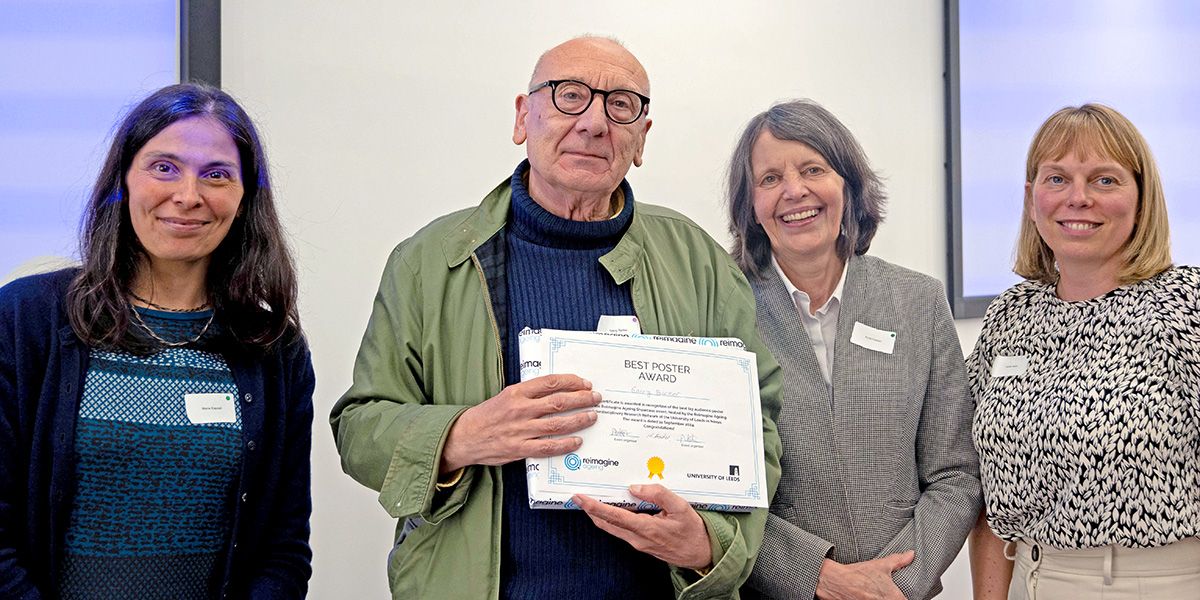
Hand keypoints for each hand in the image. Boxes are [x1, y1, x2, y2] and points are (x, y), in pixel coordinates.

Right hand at [439, 374, 599, 472]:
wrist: (464, 437)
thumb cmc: (488, 415)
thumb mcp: (506, 396)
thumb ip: (529, 394)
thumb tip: (557, 390)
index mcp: (516, 393)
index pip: (550, 383)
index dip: (571, 382)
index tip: (585, 383)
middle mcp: (520, 410)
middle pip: (559, 402)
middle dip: (582, 399)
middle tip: (596, 398)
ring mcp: (521, 430)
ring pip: (557, 424)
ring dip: (579, 420)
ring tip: (592, 416)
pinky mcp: (519, 449)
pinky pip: (548, 447)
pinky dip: (565, 444)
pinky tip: (577, 441)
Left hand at [573, 484, 711, 569]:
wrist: (701, 554)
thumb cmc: (692, 531)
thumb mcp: (681, 507)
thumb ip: (659, 494)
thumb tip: (635, 487)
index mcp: (646, 529)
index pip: (613, 516)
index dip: (594, 506)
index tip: (579, 498)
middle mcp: (637, 538)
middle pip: (606, 523)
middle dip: (590, 510)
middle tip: (577, 496)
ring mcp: (637, 542)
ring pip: (611, 527)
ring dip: (599, 514)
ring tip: (590, 499)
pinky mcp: (640, 542)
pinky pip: (620, 529)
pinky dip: (611, 518)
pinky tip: (612, 507)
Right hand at [815, 551, 913, 599]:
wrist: (835, 581)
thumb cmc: (857, 574)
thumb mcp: (880, 565)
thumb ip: (899, 561)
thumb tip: (911, 554)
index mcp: (894, 597)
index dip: (904, 598)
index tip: (900, 595)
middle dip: (892, 598)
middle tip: (886, 593)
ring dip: (882, 599)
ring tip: (874, 595)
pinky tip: (867, 597)